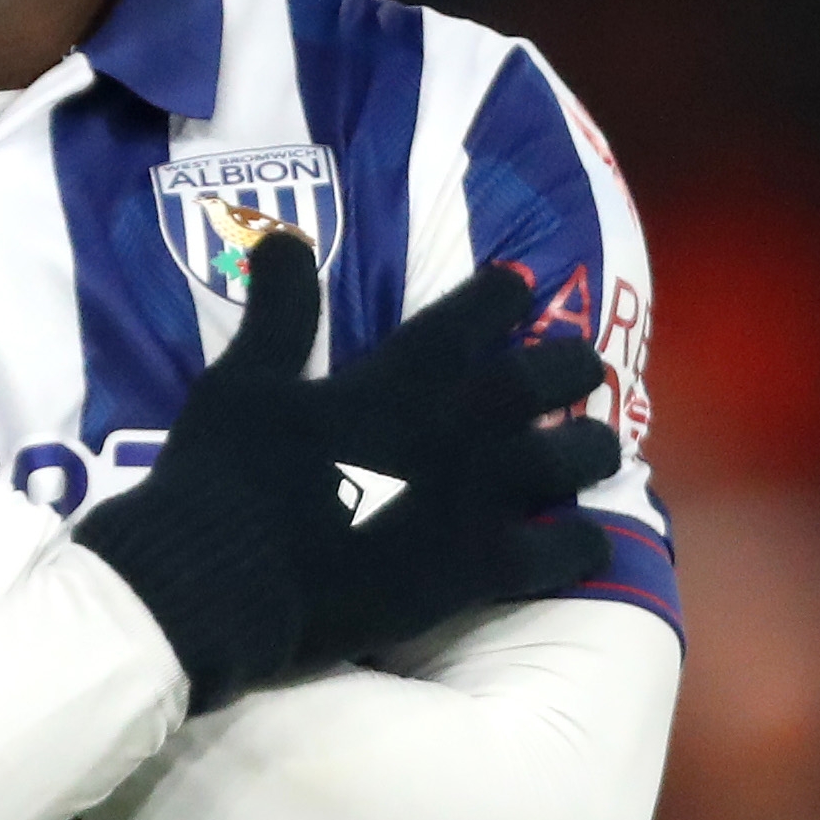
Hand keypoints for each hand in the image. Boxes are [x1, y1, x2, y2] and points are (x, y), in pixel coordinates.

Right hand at [73, 234, 617, 711]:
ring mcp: (481, 495)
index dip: (504, 294)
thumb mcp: (244, 378)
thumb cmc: (229, 476)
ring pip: (577, 457)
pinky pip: (566, 552)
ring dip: (590, 449)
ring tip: (591, 451)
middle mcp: (461, 422)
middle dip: (570, 367)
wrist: (227, 579)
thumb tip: (282, 239)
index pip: (480, 308)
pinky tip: (582, 542)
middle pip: (552, 375)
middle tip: (574, 369)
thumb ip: (280, 312)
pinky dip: (580, 545)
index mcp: (405, 371)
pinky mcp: (483, 567)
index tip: (518, 288)